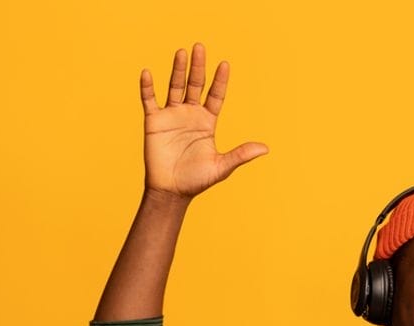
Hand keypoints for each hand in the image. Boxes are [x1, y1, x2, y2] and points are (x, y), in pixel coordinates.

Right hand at [140, 43, 267, 200]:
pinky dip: (147, 87)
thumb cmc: (197, 180)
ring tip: (181, 52)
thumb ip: (240, 155)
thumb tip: (265, 148)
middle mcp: (190, 114)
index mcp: (208, 122)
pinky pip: (149, 100)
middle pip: (195, 84)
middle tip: (200, 46)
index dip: (219, 80)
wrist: (172, 191)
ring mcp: (172, 116)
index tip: (224, 64)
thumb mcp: (221, 167)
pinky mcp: (154, 122)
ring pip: (175, 87)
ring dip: (177, 70)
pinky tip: (148, 72)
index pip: (215, 95)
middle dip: (198, 67)